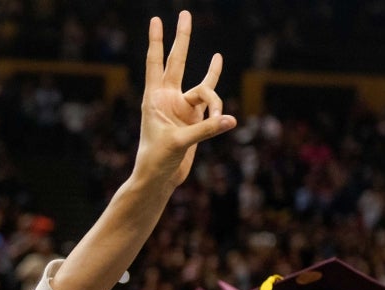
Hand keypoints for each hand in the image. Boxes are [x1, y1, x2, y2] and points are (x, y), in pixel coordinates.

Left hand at [134, 11, 235, 186]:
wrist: (159, 178)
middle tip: (185, 13)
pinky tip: (217, 64)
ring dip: (214, 96)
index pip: (155, 63)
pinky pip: (211, 100)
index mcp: (154, 98)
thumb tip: (230, 120)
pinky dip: (218, 95)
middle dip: (181, 38)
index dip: (156, 41)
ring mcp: (182, 106)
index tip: (156, 19)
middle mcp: (167, 98)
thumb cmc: (158, 160)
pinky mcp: (194, 117)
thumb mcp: (180, 143)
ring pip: (204, 88)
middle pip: (177, 61)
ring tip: (219, 115)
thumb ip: (206, 130)